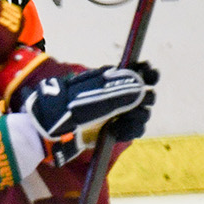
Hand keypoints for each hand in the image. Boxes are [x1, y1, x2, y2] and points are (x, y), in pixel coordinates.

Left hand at [24, 63, 157, 165]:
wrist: (54, 130)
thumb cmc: (71, 107)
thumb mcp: (97, 95)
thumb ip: (123, 90)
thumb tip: (143, 88)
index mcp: (114, 80)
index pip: (140, 72)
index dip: (148, 73)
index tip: (150, 75)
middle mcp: (118, 95)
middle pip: (146, 95)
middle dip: (143, 100)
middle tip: (134, 106)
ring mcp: (117, 113)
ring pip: (142, 114)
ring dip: (136, 118)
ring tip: (121, 122)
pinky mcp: (114, 131)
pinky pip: (134, 130)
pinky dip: (129, 130)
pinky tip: (116, 131)